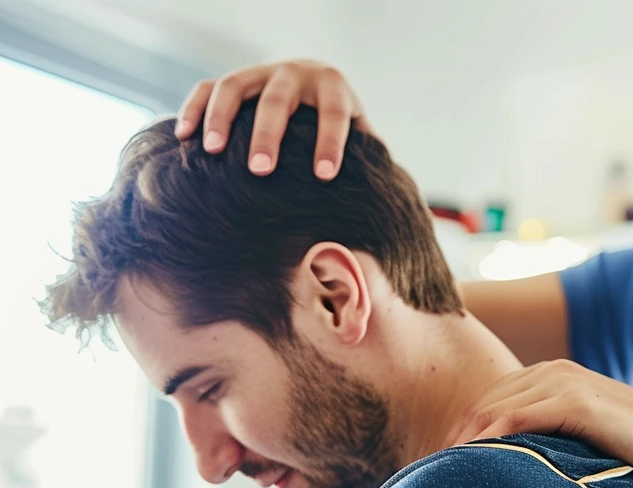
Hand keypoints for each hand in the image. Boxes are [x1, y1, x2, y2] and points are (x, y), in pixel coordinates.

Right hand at [175, 60, 368, 179]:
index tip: (325, 175)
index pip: (334, 113)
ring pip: (235, 86)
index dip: (330, 143)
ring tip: (213, 152)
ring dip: (222, 118)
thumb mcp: (362, 139)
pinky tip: (183, 136)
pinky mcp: (235, 81)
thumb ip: (371, 160)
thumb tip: (382, 202)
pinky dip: (194, 109)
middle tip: (261, 169)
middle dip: (268, 135)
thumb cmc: (344, 128)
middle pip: (279, 100)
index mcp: (332, 87)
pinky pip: (207, 88)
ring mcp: (260, 73)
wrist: (317, 89)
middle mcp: (295, 74)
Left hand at [451, 360, 632, 487]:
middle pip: (481, 403)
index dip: (457, 434)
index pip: (486, 402)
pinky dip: (489, 438)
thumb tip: (513, 476)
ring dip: (464, 441)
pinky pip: (517, 416)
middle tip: (427, 474)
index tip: (437, 466)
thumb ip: (547, 444)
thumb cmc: (630, 455)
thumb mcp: (579, 443)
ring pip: (493, 409)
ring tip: (442, 473)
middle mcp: (551, 372)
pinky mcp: (575, 400)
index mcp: (549, 378)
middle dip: (452, 438)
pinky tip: (473, 462)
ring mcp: (563, 382)